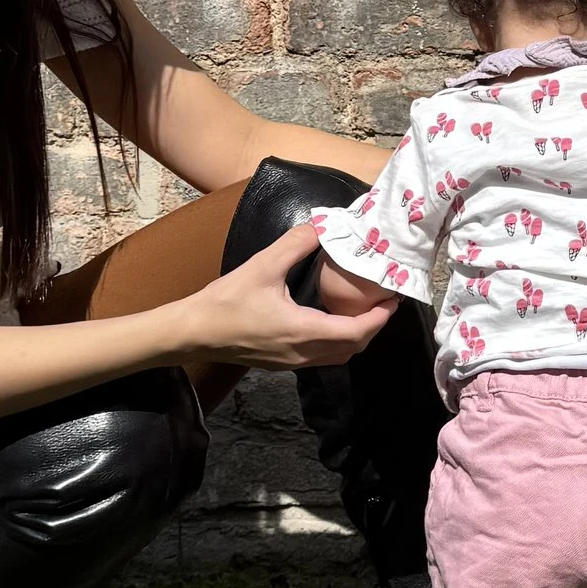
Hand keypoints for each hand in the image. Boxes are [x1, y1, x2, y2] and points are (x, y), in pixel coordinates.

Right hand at [185, 224, 393, 370]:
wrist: (193, 333)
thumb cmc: (226, 302)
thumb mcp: (262, 266)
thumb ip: (295, 243)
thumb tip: (321, 223)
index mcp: (304, 332)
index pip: (356, 332)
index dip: (379, 317)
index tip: (393, 299)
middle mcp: (303, 354)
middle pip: (353, 348)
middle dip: (373, 327)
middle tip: (383, 303)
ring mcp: (292, 363)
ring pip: (338, 357)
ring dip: (356, 338)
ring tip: (364, 312)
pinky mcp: (282, 364)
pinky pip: (321, 358)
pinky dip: (337, 343)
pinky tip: (332, 322)